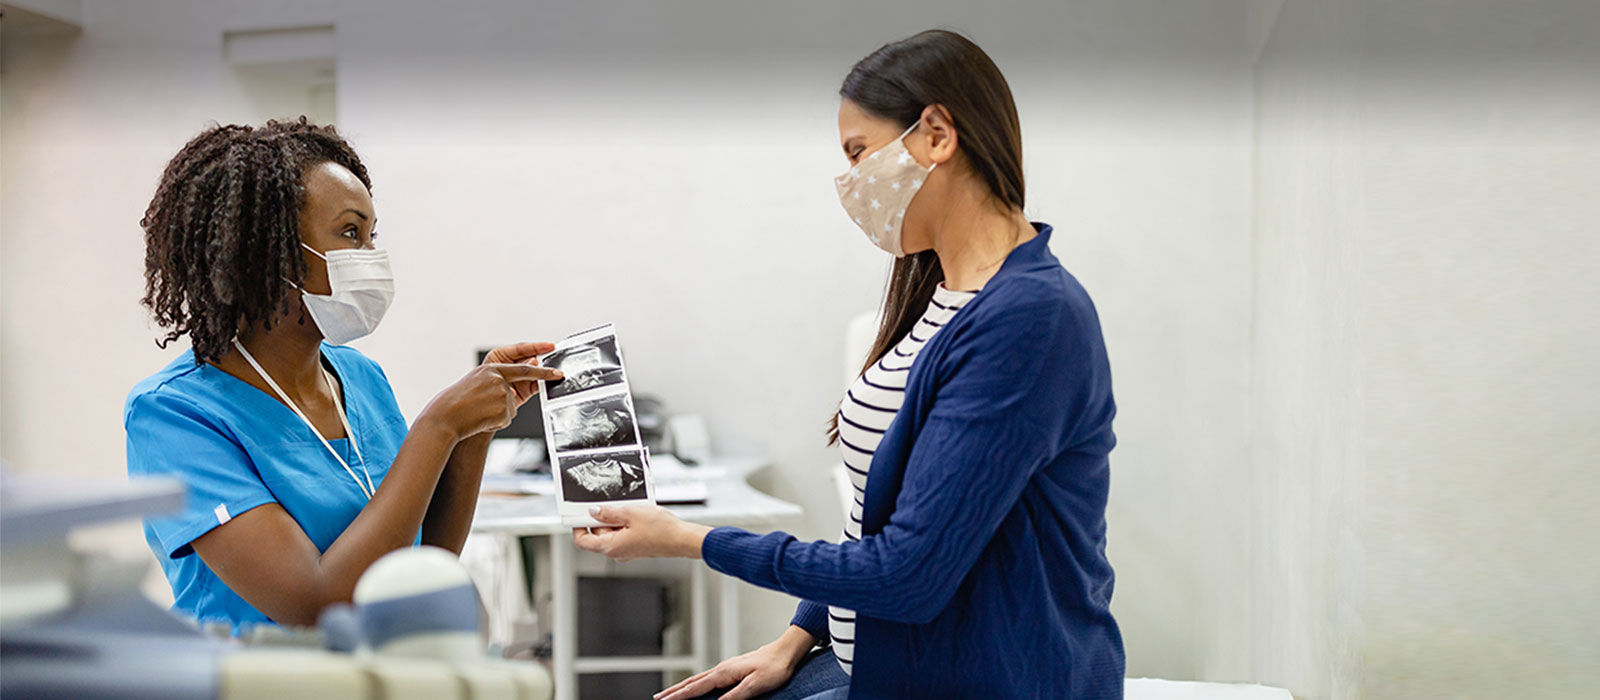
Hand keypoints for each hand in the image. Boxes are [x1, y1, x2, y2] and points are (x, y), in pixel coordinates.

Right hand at [420, 358, 560, 440]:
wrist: (445, 417)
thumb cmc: (457, 402)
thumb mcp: (476, 383)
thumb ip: (498, 381)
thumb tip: (516, 388)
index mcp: (491, 368)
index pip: (523, 369)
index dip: (542, 371)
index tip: (557, 372)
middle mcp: (498, 379)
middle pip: (517, 390)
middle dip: (519, 393)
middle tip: (537, 385)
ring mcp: (502, 394)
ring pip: (511, 406)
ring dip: (498, 413)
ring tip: (478, 412)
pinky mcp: (503, 410)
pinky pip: (506, 418)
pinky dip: (495, 421)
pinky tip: (481, 419)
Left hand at [480, 341, 556, 403]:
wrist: (473, 412)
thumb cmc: (475, 390)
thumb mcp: (495, 373)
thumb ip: (516, 368)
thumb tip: (533, 363)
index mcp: (500, 356)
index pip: (522, 348)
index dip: (537, 346)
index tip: (550, 346)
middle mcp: (511, 366)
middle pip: (530, 359)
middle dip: (541, 360)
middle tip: (550, 361)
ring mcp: (519, 378)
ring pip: (536, 372)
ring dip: (543, 373)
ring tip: (548, 373)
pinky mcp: (525, 390)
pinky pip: (538, 385)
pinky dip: (543, 383)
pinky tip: (547, 382)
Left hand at [572, 505, 711, 561]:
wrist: (681, 539)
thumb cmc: (661, 530)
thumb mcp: (630, 514)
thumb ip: (609, 513)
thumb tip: (594, 512)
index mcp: (611, 547)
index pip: (583, 541)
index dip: (578, 527)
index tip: (579, 514)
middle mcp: (617, 552)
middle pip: (598, 534)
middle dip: (600, 518)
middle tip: (608, 504)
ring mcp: (627, 550)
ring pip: (612, 533)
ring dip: (615, 518)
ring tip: (627, 507)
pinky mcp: (636, 546)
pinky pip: (623, 533)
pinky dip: (625, 522)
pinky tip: (635, 513)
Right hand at [655, 627, 814, 699]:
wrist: (786, 652)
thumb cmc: (774, 668)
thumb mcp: (755, 686)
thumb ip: (734, 697)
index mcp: (724, 673)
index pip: (696, 687)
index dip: (679, 696)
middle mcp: (722, 669)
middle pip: (692, 682)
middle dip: (674, 691)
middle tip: (657, 698)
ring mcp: (726, 668)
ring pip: (698, 679)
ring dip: (683, 687)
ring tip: (670, 693)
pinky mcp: (732, 669)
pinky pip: (708, 678)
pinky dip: (696, 683)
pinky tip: (696, 687)